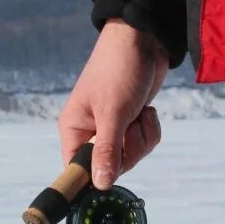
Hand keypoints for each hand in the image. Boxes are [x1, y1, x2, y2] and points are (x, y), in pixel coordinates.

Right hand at [58, 18, 168, 188]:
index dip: (90, 178)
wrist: (143, 39)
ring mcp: (112, 129)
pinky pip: (143, 143)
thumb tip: (99, 185)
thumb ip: (107, 151)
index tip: (107, 178)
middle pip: (109, 168)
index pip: (76, 169)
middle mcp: (90, 132)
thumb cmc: (118, 69)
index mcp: (74, 130)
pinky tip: (145, 109)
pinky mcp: (131, 124)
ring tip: (138, 112)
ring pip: (131, 157)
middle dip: (128, 149)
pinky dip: (149, 128)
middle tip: (129, 126)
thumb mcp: (113, 113)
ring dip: (142, 137)